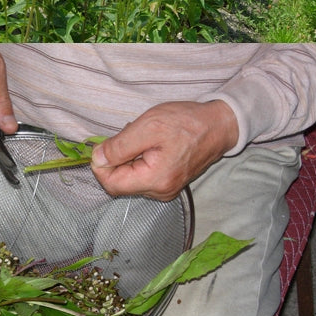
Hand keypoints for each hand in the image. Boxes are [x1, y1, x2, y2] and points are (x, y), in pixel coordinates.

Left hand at [90, 100, 238, 200]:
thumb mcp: (149, 126)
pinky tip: (151, 144)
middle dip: (117, 159)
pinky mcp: (168, 183)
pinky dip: (139, 160)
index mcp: (155, 180)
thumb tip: (97, 159)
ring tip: (145, 138)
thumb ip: (120, 146)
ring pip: (130, 179)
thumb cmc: (187, 123)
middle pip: (120, 183)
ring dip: (128, 158)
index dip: (101, 165)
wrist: (218, 126)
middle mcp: (160, 192)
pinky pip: (142, 176)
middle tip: (130, 135)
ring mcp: (166, 190)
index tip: (105, 144)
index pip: (111, 184)